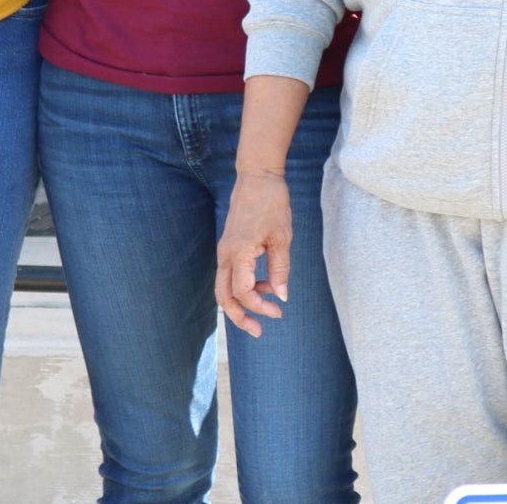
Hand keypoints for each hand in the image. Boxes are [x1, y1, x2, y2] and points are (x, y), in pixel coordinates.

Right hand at [215, 171, 294, 336]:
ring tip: (267, 308)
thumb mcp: (282, 237)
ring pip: (224, 287)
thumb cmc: (271, 202)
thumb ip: (280, 269)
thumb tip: (281, 296)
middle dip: (239, 318)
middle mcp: (226, 254)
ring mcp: (225, 250)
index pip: (243, 293)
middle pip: (224, 297)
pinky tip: (264, 285)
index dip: (259, 307)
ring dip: (242, 303)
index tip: (277, 311)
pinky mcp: (229, 246)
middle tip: (258, 331)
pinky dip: (243, 286)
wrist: (257, 176)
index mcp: (238, 253)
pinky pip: (230, 274)